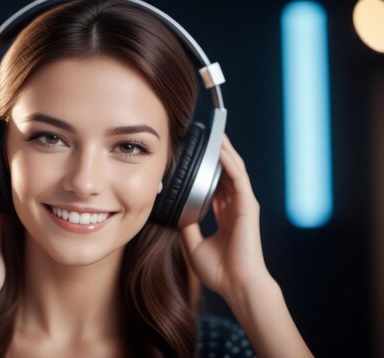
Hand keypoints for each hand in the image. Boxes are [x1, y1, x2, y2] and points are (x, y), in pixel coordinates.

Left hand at [180, 134, 271, 300]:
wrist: (237, 285)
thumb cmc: (219, 271)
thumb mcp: (193, 244)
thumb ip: (187, 226)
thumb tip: (176, 211)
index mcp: (226, 217)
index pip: (217, 187)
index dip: (208, 171)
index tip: (196, 158)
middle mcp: (236, 209)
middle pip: (226, 174)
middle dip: (218, 155)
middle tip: (206, 136)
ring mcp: (244, 206)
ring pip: (234, 171)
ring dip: (225, 152)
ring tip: (215, 134)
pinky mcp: (248, 206)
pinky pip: (238, 178)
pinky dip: (229, 162)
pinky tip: (220, 150)